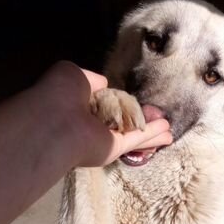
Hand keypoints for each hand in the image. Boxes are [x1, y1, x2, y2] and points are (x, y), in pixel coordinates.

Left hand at [36, 61, 172, 167]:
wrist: (55, 120)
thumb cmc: (59, 94)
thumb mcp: (73, 74)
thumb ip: (91, 79)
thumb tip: (104, 84)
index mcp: (79, 105)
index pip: (103, 103)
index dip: (119, 100)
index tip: (131, 99)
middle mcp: (91, 124)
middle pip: (122, 120)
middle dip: (139, 118)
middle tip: (157, 115)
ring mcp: (103, 139)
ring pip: (132, 132)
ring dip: (150, 130)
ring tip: (168, 128)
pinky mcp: (114, 149)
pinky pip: (136, 139)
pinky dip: (152, 135)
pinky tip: (167, 133)